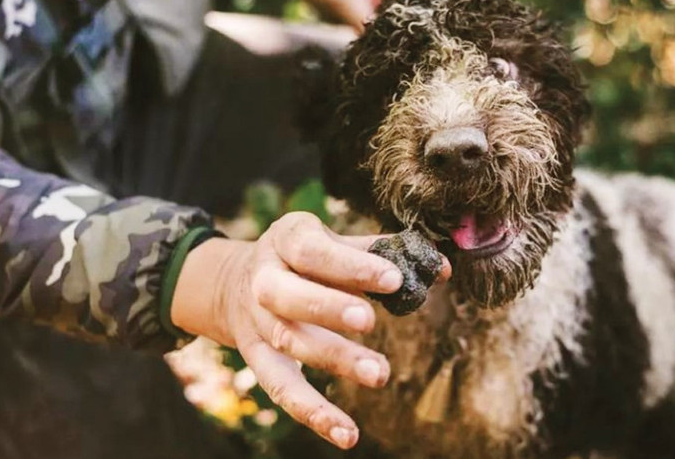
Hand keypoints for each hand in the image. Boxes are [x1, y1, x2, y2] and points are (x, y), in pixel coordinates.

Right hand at [172, 213, 447, 448]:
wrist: (234, 282)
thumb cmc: (303, 258)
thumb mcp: (333, 241)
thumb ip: (382, 253)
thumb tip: (440, 270)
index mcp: (285, 240)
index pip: (313, 250)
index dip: (351, 265)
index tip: (393, 279)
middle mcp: (263, 279)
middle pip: (288, 296)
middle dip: (328, 308)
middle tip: (370, 320)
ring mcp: (258, 321)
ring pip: (288, 342)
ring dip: (332, 359)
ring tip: (379, 373)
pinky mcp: (257, 359)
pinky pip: (281, 389)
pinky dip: (312, 413)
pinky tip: (347, 434)